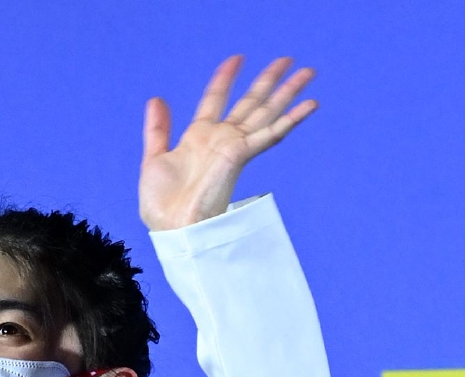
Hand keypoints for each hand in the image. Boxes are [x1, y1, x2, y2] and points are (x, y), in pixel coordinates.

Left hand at [139, 55, 317, 230]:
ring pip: (267, 112)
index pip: (215, 99)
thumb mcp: (154, 159)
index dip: (225, 78)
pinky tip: (310, 104)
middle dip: (269, 80)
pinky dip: (291, 118)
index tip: (236, 59)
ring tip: (308, 72)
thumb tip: (156, 99)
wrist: (172, 229)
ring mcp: (233, 147)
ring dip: (288, 92)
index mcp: (199, 139)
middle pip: (251, 103)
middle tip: (288, 59)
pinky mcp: (240, 155)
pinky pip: (271, 133)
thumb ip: (157, 130)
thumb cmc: (162, 207)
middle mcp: (221, 140)